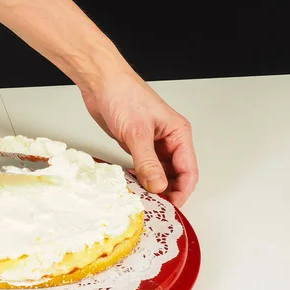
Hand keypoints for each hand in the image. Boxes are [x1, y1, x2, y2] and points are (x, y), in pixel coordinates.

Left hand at [81, 66, 198, 206]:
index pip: (188, 170)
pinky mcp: (136, 144)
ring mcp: (152, 142)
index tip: (170, 207)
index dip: (182, 191)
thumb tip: (159, 187)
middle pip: (176, 174)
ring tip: (142, 199)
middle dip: (168, 191)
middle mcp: (168, 139)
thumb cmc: (123, 95)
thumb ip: (148, 162)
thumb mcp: (137, 133)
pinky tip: (132, 185)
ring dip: (153, 186)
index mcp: (178, 133)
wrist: (100, 82)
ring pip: (159, 172)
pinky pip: (143, 167)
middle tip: (154, 206)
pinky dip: (140, 177)